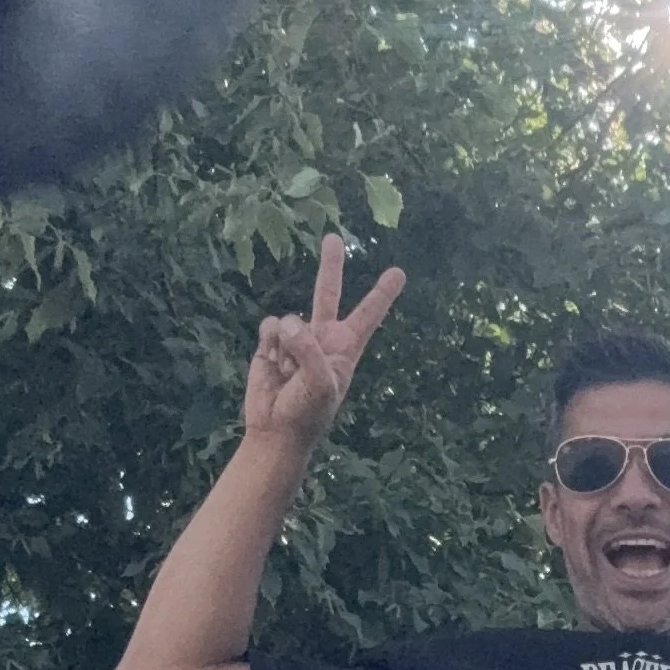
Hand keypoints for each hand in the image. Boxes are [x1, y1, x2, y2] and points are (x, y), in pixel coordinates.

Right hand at [241, 232, 404, 450]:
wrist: (275, 430)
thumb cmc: (307, 412)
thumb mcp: (319, 383)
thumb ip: (307, 348)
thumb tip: (288, 323)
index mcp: (344, 348)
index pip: (368, 315)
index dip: (382, 294)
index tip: (399, 273)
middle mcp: (322, 339)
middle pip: (327, 294)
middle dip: (330, 266)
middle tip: (333, 238)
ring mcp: (296, 340)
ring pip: (290, 318)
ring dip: (285, 344)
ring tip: (287, 372)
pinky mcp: (272, 344)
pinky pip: (270, 327)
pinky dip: (269, 343)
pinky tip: (272, 364)